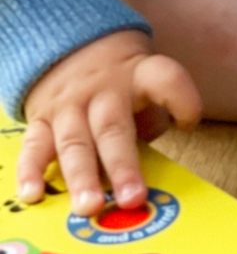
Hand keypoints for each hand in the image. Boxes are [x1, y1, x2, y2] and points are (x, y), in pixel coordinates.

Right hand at [18, 30, 201, 216]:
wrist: (72, 46)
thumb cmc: (123, 80)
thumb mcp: (146, 83)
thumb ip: (150, 118)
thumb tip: (147, 167)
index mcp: (139, 75)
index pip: (165, 79)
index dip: (181, 99)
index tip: (189, 123)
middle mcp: (104, 91)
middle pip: (114, 128)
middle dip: (123, 166)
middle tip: (133, 199)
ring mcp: (70, 105)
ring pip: (75, 143)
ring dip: (82, 178)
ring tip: (89, 208)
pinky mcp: (41, 120)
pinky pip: (34, 147)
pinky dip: (31, 172)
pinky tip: (34, 195)